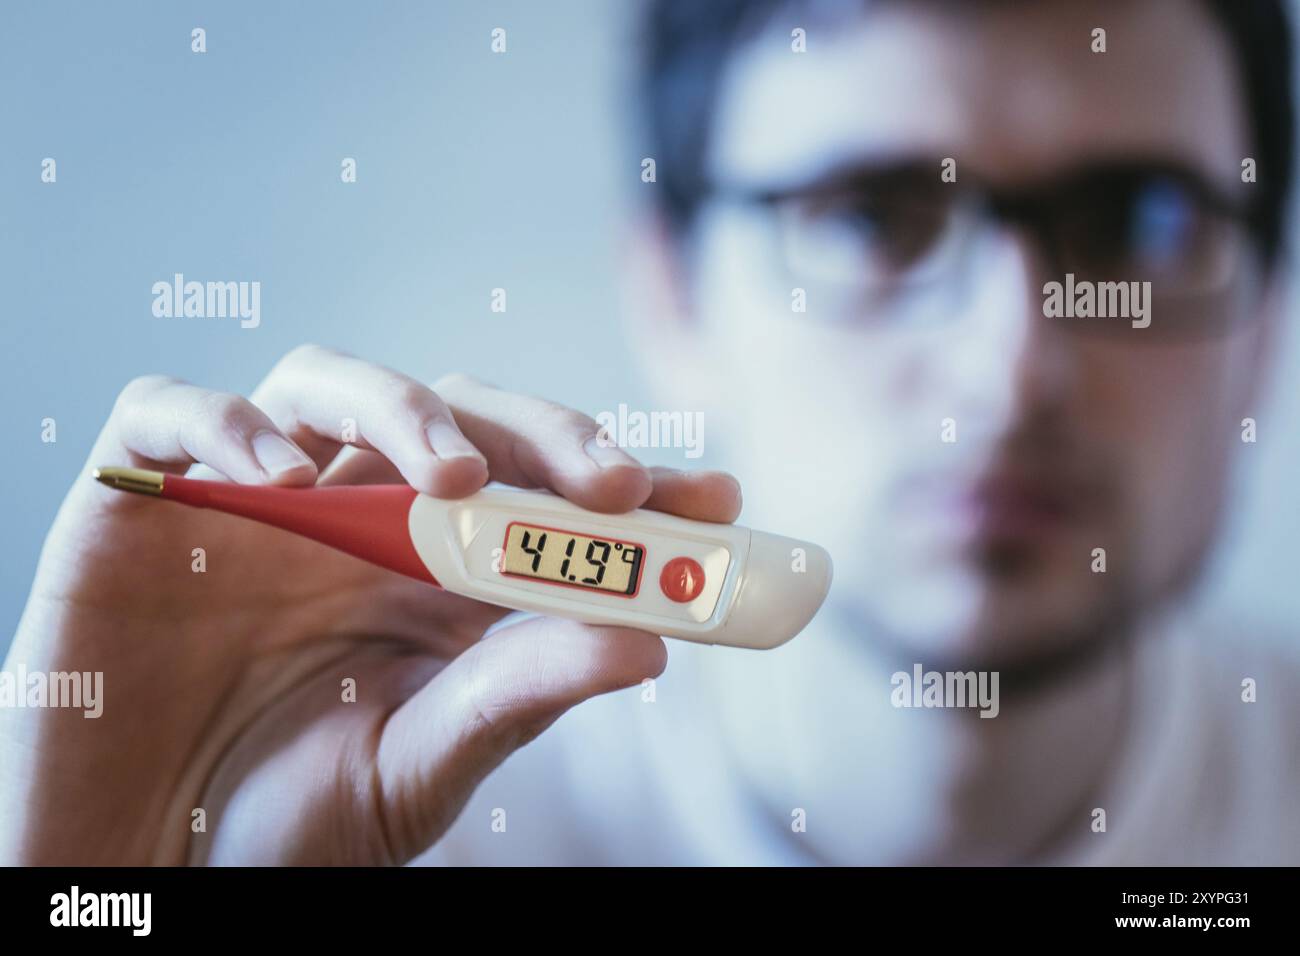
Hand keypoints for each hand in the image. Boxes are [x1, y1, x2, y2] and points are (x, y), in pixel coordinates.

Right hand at [0, 345, 740, 863]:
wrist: (146, 868)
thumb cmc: (288, 821)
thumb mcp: (421, 762)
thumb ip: (517, 695)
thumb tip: (649, 644)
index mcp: (429, 575)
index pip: (538, 496)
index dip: (627, 482)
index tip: (717, 495)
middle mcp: (352, 516)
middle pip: (456, 415)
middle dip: (540, 435)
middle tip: (607, 486)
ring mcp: (251, 496)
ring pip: (329, 381)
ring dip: (402, 409)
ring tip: (450, 479)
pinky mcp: (143, 495)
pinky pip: (174, 411)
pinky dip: (226, 422)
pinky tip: (282, 475)